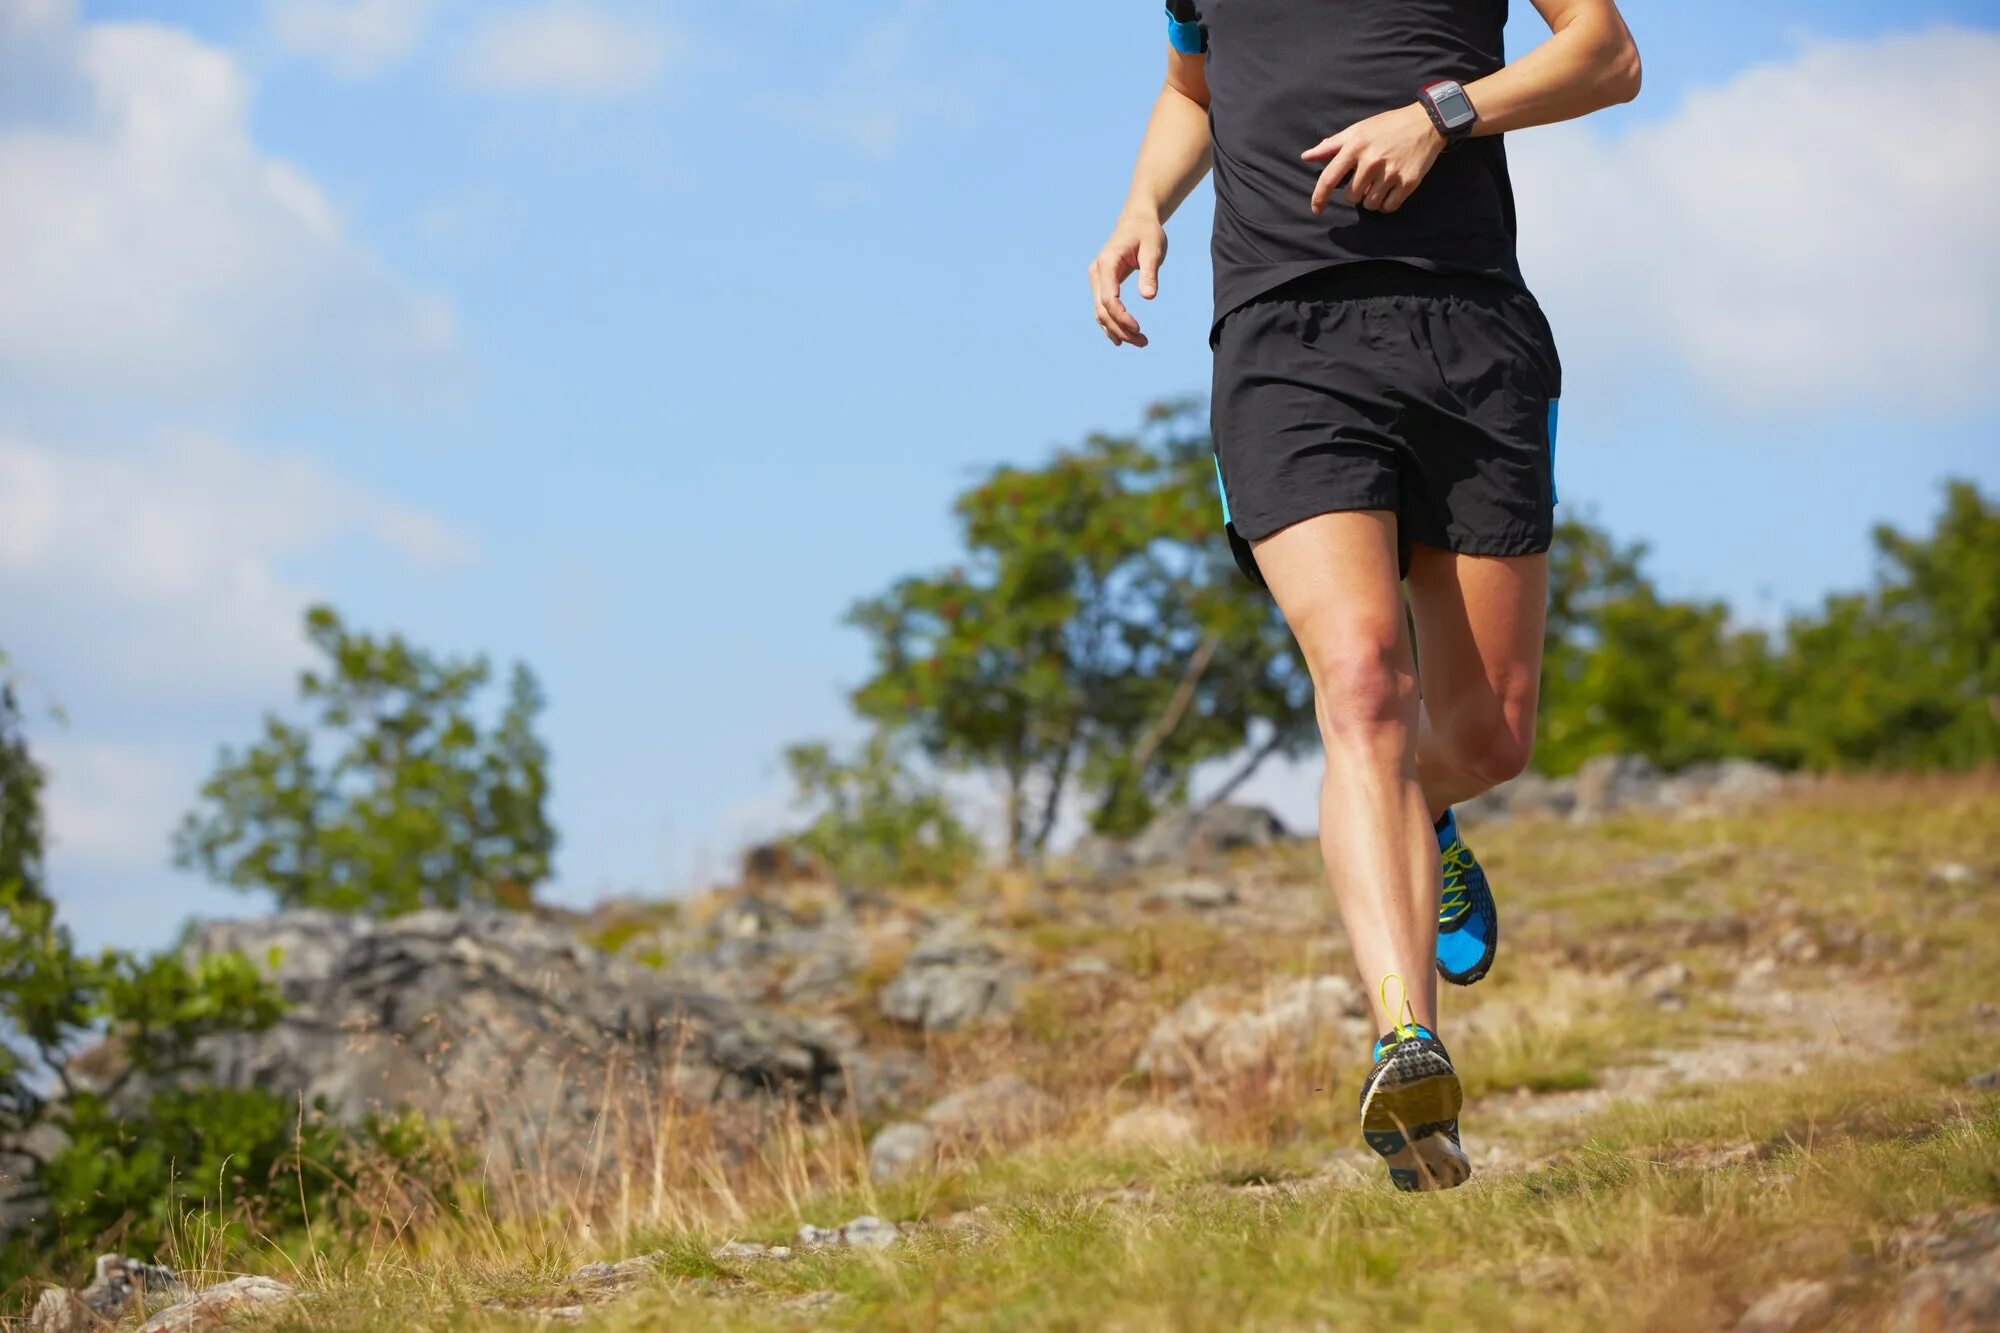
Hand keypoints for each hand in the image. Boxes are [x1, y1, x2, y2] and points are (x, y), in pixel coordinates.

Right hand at [1087, 212, 1167, 347]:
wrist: (1136, 221)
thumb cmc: (1147, 233)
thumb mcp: (1153, 250)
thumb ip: (1150, 273)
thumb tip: (1149, 297)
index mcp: (1107, 263)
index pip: (1109, 299)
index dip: (1122, 317)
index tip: (1139, 328)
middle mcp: (1096, 273)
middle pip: (1102, 310)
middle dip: (1120, 329)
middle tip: (1143, 342)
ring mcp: (1096, 279)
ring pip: (1100, 313)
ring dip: (1117, 330)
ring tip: (1140, 342)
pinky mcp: (1101, 283)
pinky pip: (1102, 308)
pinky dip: (1112, 324)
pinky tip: (1123, 338)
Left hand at [1302, 103, 1444, 214]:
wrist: (1426, 122)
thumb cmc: (1388, 126)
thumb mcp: (1358, 129)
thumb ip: (1331, 145)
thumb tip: (1306, 157)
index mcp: (1355, 146)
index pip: (1330, 178)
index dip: (1319, 197)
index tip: (1316, 209)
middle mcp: (1371, 161)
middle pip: (1351, 197)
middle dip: (1355, 193)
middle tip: (1366, 179)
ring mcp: (1391, 173)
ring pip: (1369, 204)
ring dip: (1371, 199)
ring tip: (1379, 184)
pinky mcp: (1408, 182)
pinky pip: (1389, 207)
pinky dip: (1387, 204)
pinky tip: (1390, 191)